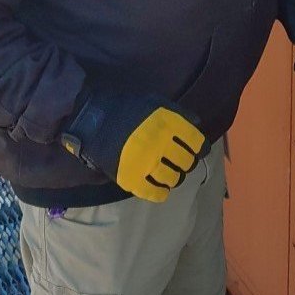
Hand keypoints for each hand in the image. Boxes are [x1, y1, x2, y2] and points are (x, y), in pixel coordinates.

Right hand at [60, 88, 207, 202]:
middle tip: (180, 162)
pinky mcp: (131, 178)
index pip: (196, 144)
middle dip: (186, 163)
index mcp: (168, 124)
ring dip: (175, 177)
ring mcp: (145, 163)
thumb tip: (198, 126)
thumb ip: (179, 113)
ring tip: (169, 173)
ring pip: (173, 178)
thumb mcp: (155, 102)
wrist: (94, 120)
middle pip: (186, 162)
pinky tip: (160, 188)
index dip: (200, 149)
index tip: (196, 151)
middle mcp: (160, 145)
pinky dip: (161, 192)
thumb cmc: (126, 108)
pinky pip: (154, 193)